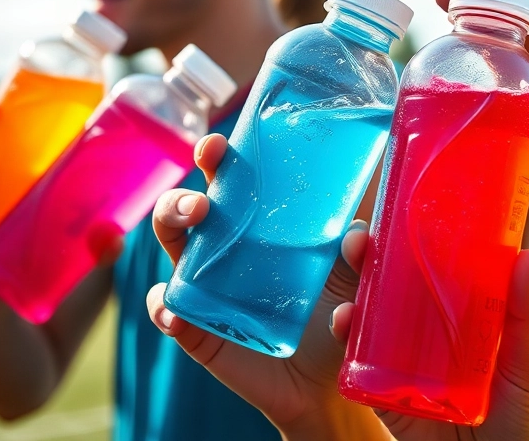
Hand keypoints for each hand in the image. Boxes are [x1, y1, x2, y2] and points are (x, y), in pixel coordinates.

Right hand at [145, 134, 380, 436]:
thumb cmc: (339, 313)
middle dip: (185, 190)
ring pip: (172, 247)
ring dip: (171, 225)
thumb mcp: (357, 279)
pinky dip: (166, 309)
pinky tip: (176, 312)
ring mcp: (208, 286)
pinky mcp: (200, 329)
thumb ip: (362, 254)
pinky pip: (170, 312)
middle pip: (191, 206)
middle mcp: (228, 247)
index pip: (234, 179)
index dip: (220, 158)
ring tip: (191, 219)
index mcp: (263, 223)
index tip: (220, 145)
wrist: (328, 383)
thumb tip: (355, 236)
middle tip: (202, 196)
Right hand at [148, 134, 528, 440]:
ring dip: (186, 229)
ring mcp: (264, 314)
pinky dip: (176, 314)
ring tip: (192, 210)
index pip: (309, 197)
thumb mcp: (494, 358)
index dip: (283, 158)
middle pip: (245, 213)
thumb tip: (521, 258)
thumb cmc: (462, 400)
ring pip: (209, 260)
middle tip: (215, 150)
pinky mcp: (243, 361)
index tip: (278, 128)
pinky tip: (172, 301)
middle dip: (220, 177)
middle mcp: (301, 277)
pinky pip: (199, 332)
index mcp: (353, 262)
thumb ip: (507, 312)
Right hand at [330, 249, 528, 440]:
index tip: (400, 213)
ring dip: (353, 291)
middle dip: (370, 261)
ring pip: (369, 322)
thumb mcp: (522, 367)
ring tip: (352, 267)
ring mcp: (400, 368)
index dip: (412, 246)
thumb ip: (520, 316)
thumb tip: (525, 254)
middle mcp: (424, 342)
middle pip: (391, 293)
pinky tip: (343, 320)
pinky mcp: (382, 397)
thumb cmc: (516, 426)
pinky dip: (345, 340)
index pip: (431, 278)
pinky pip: (357, 366)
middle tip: (362, 237)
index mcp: (457, 326)